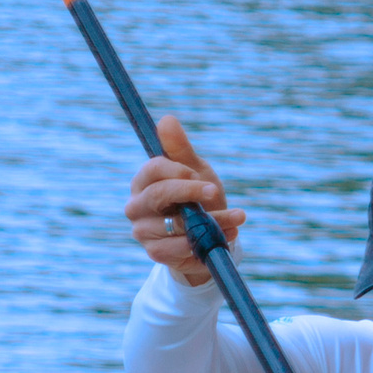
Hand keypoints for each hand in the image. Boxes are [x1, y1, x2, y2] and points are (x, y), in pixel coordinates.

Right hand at [126, 116, 245, 286]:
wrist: (206, 238)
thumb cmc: (198, 199)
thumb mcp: (195, 171)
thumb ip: (180, 149)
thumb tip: (167, 120)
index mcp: (143, 182)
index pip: (153, 169)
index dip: (179, 172)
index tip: (201, 178)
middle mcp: (136, 206)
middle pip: (158, 194)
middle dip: (191, 193)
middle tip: (215, 192)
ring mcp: (143, 231)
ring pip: (176, 224)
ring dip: (211, 221)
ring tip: (236, 218)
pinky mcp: (156, 253)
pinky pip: (181, 247)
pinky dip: (207, 241)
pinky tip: (226, 235)